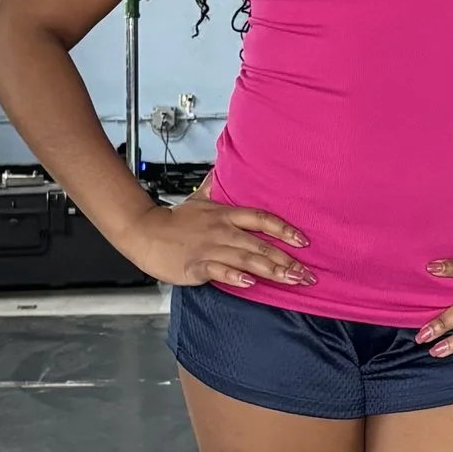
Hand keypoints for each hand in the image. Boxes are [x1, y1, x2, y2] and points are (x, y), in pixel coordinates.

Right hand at [134, 194, 310, 291]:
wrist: (144, 231)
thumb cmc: (174, 219)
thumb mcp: (199, 197)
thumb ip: (215, 185)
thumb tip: (223, 168)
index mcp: (226, 214)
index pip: (262, 219)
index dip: (285, 230)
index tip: (304, 242)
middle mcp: (222, 231)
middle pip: (260, 244)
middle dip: (287, 260)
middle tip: (308, 274)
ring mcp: (210, 248)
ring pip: (246, 260)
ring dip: (272, 271)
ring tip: (292, 279)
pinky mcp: (197, 265)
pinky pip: (219, 271)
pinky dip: (235, 277)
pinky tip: (250, 284)